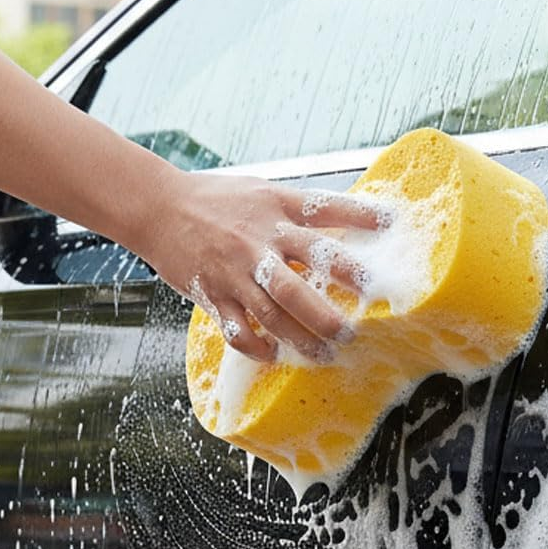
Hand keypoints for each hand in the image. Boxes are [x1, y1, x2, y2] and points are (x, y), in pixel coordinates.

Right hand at [137, 169, 385, 362]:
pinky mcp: (212, 294)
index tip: (389, 225)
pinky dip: (258, 347)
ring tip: (327, 352)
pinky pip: (238, 330)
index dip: (359, 216)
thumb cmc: (214, 201)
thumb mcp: (261, 193)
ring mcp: (235, 272)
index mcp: (275, 209)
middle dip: (330, 304)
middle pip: (301, 278)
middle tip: (357, 325)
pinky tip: (274, 355)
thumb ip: (296, 212)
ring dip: (302, 337)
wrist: (158, 208)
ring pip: (273, 313)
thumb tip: (342, 227)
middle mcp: (258, 241)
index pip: (324, 210)